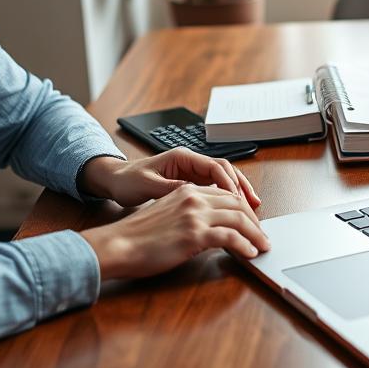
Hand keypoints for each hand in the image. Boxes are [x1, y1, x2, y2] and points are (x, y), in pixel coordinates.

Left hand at [79, 150, 260, 210]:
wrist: (114, 180)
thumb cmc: (127, 181)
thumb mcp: (149, 186)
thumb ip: (173, 189)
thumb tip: (196, 195)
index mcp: (183, 157)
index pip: (216, 167)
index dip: (230, 184)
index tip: (239, 201)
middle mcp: (190, 162)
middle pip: (225, 171)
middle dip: (241, 187)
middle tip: (254, 206)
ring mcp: (191, 171)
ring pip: (223, 179)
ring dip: (238, 192)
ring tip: (252, 208)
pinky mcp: (189, 182)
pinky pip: (214, 188)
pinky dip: (226, 197)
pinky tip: (233, 210)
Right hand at [80, 184, 270, 279]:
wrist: (117, 244)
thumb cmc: (138, 236)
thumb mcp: (167, 214)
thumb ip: (189, 213)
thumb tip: (211, 228)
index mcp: (187, 189)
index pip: (226, 194)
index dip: (244, 208)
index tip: (252, 222)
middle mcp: (193, 197)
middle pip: (237, 203)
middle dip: (255, 221)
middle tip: (262, 235)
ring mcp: (195, 215)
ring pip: (239, 218)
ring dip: (256, 234)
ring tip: (262, 246)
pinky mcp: (194, 234)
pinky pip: (230, 237)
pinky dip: (245, 245)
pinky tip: (250, 253)